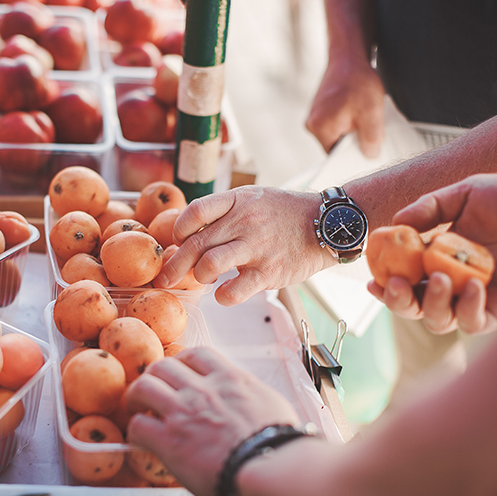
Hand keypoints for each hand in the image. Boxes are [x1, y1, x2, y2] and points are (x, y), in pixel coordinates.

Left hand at [125, 347, 300, 495]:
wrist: (270, 467)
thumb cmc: (280, 442)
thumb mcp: (273, 404)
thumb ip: (254, 396)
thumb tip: (255, 401)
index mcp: (229, 378)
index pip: (197, 354)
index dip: (182, 360)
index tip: (180, 371)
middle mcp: (203, 389)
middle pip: (163, 365)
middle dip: (154, 376)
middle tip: (153, 389)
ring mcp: (183, 411)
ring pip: (144, 386)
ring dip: (136, 396)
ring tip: (136, 407)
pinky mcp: (170, 440)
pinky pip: (138, 425)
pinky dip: (135, 429)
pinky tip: (140, 438)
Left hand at [153, 186, 331, 305]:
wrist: (329, 225)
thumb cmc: (287, 214)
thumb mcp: (255, 198)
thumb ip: (225, 211)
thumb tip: (190, 232)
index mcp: (238, 201)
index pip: (195, 211)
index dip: (179, 229)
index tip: (178, 242)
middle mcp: (245, 221)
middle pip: (195, 245)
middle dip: (175, 266)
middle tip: (167, 279)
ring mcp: (257, 247)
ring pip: (209, 266)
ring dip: (200, 278)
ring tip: (205, 280)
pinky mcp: (269, 272)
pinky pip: (233, 291)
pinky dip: (222, 297)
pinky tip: (224, 294)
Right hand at [305, 54, 385, 157]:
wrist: (348, 58)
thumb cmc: (358, 81)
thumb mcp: (372, 111)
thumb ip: (371, 137)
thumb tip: (369, 155)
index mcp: (320, 128)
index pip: (336, 156)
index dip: (353, 153)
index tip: (366, 144)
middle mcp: (312, 125)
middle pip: (335, 146)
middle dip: (353, 140)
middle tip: (366, 123)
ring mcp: (313, 118)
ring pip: (336, 136)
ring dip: (351, 130)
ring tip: (360, 113)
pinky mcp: (319, 112)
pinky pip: (334, 126)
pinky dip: (347, 121)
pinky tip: (354, 109)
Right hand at [368, 173, 496, 334]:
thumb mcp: (466, 193)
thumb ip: (429, 207)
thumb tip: (395, 223)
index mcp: (439, 258)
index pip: (405, 279)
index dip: (386, 285)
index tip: (373, 280)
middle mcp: (453, 282)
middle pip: (415, 307)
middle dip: (398, 302)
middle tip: (396, 285)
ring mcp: (476, 298)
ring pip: (439, 321)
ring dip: (431, 304)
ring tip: (439, 278)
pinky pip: (475, 322)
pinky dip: (468, 308)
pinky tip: (474, 286)